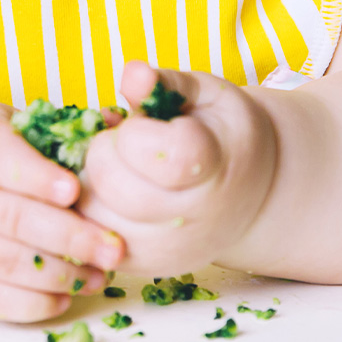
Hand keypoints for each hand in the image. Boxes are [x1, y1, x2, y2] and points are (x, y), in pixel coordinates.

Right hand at [0, 100, 126, 321]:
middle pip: (9, 218)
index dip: (36, 175)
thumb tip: (115, 122)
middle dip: (69, 237)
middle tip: (114, 248)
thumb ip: (50, 127)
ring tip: (99, 276)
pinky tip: (64, 297)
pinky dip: (29, 303)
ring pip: (1, 262)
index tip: (74, 189)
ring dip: (57, 275)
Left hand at [76, 62, 277, 276]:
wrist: (252, 195)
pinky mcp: (145, 268)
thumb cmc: (221, 133)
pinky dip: (89, 214)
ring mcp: (169, 251)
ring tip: (116, 169)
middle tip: (122, 145)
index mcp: (214, 165)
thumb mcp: (206, 95)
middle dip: (103, 154)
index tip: (142, 124)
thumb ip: (166, 82)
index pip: (151, 151)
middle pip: (113, 185)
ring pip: (93, 216)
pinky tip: (109, 195)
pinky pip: (91, 242)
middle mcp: (193, 218)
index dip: (133, 131)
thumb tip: (132, 73)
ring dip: (90, 184)